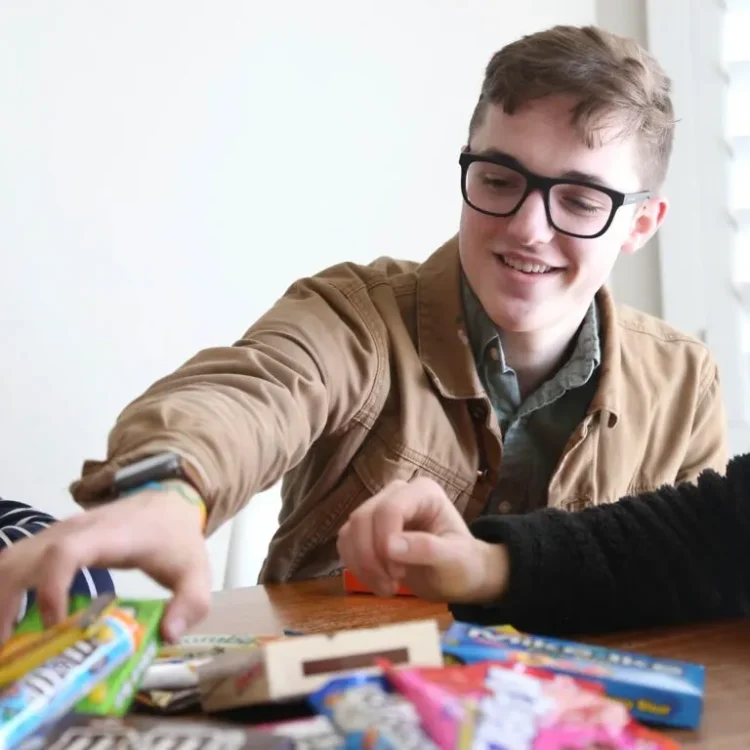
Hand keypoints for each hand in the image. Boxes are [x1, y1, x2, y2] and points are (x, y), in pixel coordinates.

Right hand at [0, 485, 209, 642]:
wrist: (168, 503)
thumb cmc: (177, 540)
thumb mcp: (196, 573)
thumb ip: (191, 603)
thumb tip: (167, 636)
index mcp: (112, 536)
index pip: (67, 552)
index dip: (52, 587)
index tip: (54, 625)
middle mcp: (77, 530)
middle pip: (25, 557)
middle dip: (7, 601)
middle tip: (8, 647)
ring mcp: (61, 532)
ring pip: (13, 557)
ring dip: (1, 596)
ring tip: (6, 640)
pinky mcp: (53, 539)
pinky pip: (18, 560)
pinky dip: (7, 588)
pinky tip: (12, 622)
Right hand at [337, 477, 508, 602]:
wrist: (456, 576)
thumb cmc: (462, 564)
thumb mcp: (455, 560)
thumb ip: (427, 549)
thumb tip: (390, 547)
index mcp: (423, 492)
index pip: (390, 507)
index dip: (385, 539)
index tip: (398, 574)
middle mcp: (397, 493)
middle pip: (364, 517)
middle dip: (372, 557)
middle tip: (392, 586)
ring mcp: (378, 508)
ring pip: (350, 530)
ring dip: (362, 564)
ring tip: (387, 589)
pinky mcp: (366, 528)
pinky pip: (346, 542)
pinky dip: (355, 565)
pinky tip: (377, 582)